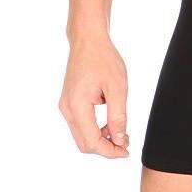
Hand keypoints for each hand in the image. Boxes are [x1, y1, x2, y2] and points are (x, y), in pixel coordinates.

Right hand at [58, 34, 130, 157]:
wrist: (88, 39)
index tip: (125, 152)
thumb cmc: (103, 58)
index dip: (109, 151)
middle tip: (125, 145)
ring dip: (100, 139)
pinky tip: (110, 123)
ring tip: (120, 134)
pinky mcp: (69, 102)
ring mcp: (66, 105)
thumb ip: (118, 116)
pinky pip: (80, 124)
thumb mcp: (117, 87)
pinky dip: (95, 128)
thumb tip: (118, 140)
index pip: (91, 142)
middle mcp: (67, 109)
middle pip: (84, 143)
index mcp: (77, 106)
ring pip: (81, 135)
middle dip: (105, 148)